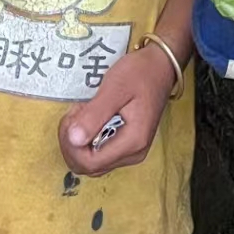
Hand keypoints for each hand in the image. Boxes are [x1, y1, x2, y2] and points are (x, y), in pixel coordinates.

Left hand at [59, 45, 177, 177]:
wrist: (161, 65)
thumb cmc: (140, 73)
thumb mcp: (115, 88)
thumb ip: (94, 114)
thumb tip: (73, 139)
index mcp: (133, 142)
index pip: (90, 162)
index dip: (72, 145)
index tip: (72, 115)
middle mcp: (133, 154)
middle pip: (89, 167)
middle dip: (72, 144)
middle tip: (73, 114)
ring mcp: (132, 152)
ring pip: (92, 163)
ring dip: (78, 143)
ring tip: (80, 114)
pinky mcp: (128, 145)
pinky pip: (99, 154)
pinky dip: (87, 141)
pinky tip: (88, 119)